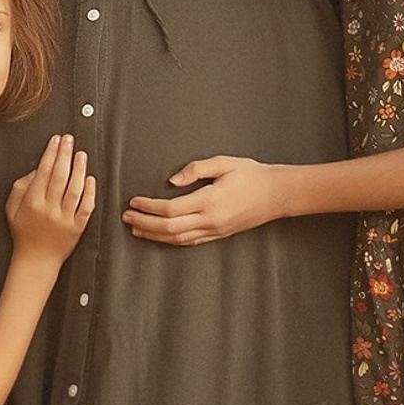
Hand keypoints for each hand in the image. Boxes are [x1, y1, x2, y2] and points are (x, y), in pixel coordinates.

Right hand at [3, 135, 94, 267]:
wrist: (36, 260)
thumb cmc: (24, 234)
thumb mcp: (11, 208)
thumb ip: (21, 187)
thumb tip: (37, 169)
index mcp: (32, 202)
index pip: (43, 171)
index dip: (51, 153)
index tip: (56, 140)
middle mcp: (49, 209)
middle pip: (59, 176)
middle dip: (65, 154)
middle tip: (69, 140)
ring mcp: (64, 219)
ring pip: (74, 189)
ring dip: (79, 169)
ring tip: (81, 155)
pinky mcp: (77, 227)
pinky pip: (86, 207)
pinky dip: (90, 192)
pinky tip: (90, 179)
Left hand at [124, 154, 290, 244]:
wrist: (277, 194)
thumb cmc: (252, 175)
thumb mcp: (224, 163)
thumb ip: (196, 169)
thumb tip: (172, 181)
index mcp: (209, 201)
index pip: (170, 209)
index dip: (148, 207)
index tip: (134, 201)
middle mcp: (211, 220)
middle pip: (168, 228)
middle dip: (144, 224)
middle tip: (126, 217)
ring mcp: (215, 230)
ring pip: (177, 239)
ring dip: (154, 235)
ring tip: (136, 230)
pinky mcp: (219, 235)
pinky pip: (190, 241)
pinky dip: (171, 240)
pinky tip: (160, 236)